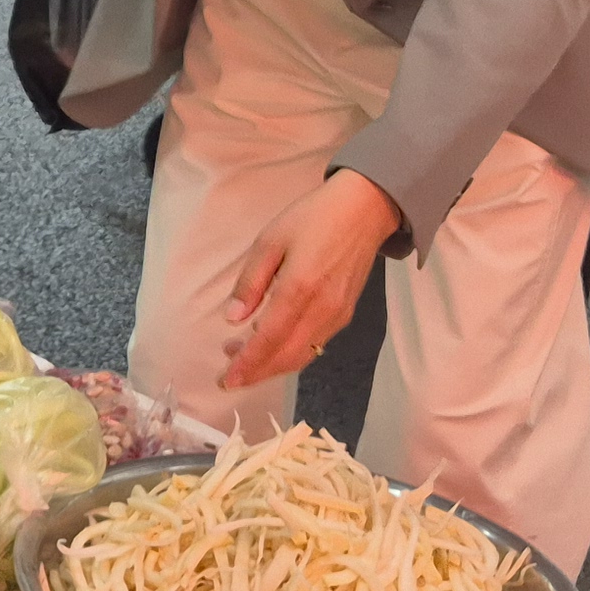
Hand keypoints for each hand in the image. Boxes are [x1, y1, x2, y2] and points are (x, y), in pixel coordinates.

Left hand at [218, 171, 402, 389]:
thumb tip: (232, 318)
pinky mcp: (345, 315)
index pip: (268, 340)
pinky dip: (291, 355)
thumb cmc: (312, 218)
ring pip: (301, 356)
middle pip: (285, 357)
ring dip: (272, 366)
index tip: (226, 380)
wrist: (363, 210)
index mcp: (298, 289)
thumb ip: (251, 281)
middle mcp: (321, 310)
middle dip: (256, 373)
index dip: (247, 364)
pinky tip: (273, 345)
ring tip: (244, 358)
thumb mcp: (270, 240)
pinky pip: (315, 346)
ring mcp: (337, 315)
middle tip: (229, 375)